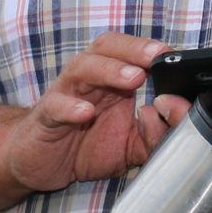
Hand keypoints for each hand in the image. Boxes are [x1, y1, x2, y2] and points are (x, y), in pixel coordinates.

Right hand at [0, 33, 172, 193]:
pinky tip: (85, 113)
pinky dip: (70, 108)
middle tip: (156, 58)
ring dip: (110, 71)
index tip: (174, 56)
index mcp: (110, 80)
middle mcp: (87, 80)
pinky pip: (55, 107)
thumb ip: (156, 136)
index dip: (150, 50)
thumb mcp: (131, 147)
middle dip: (134, 50)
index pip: (129, 51)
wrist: (37, 163)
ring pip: (83, 69)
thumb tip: (173, 120)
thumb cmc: (84, 146)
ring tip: (133, 79)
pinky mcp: (45, 118)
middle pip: (107, 49)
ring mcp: (65, 95)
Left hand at [153, 46, 211, 199]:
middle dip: (170, 135)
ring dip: (175, 142)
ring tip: (154, 115)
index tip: (168, 101)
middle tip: (152, 107)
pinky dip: (189, 147)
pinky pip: (209, 164)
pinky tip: (172, 126)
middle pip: (200, 162)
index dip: (188, 124)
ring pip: (200, 168)